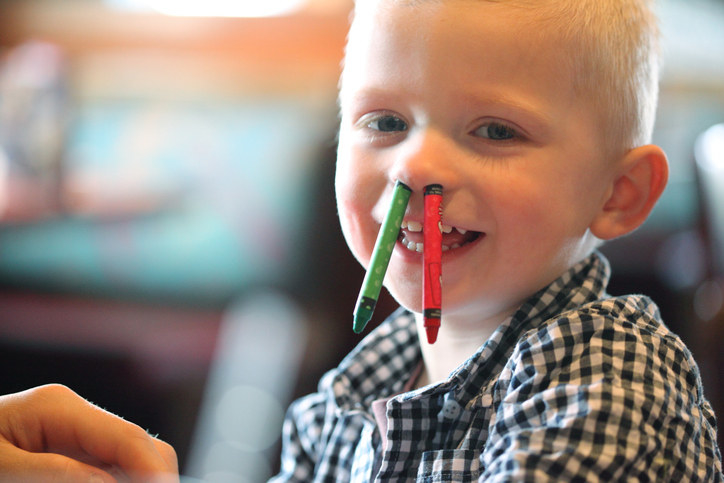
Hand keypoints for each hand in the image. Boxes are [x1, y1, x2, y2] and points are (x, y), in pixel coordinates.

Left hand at [0, 384, 177, 481]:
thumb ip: (58, 474)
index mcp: (60, 408)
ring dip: (133, 479)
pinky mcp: (65, 451)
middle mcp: (74, 414)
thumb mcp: (1, 469)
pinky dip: (113, 480)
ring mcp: (72, 432)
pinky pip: (104, 467)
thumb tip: (112, 482)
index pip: (129, 438)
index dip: (154, 471)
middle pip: (139, 446)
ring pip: (128, 459)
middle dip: (150, 476)